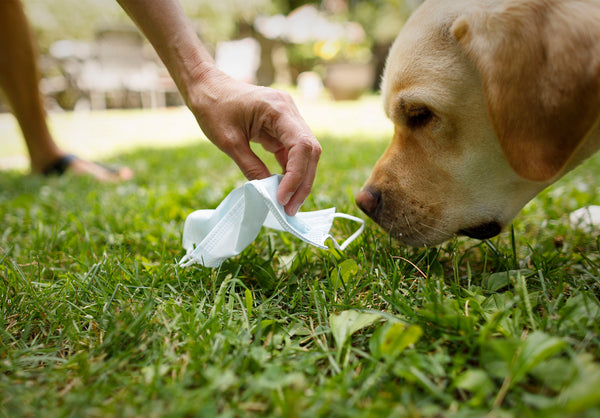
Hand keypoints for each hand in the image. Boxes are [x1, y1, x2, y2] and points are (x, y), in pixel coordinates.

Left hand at [188, 66, 320, 215]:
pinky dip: (289, 171)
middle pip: (310, 151)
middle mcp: (290, 111)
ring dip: (298, 179)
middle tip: (289, 209)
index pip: (301, 145)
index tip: (282, 198)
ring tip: (286, 203)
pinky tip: (281, 188)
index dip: (296, 175)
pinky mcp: (282, 126)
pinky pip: (293, 152)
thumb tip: (267, 193)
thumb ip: (251, 167)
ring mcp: (288, 118)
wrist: (206, 86)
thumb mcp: (229, 142)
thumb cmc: (213, 107)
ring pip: (305, 153)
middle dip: (302, 182)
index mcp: (278, 109)